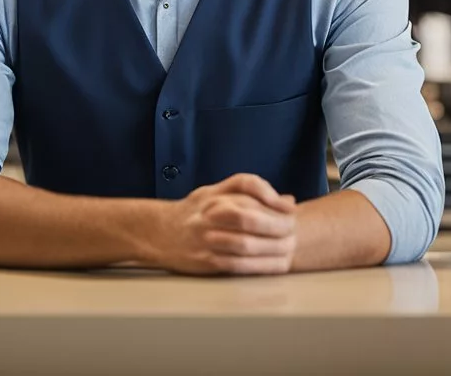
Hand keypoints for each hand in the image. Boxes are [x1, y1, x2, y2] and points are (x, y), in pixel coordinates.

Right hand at [151, 173, 296, 275]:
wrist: (157, 234)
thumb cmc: (194, 213)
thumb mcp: (216, 193)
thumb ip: (251, 193)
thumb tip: (288, 202)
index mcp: (213, 194)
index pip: (245, 185)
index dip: (271, 195)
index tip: (290, 208)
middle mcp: (207, 213)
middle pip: (246, 215)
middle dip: (276, 225)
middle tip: (292, 231)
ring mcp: (204, 238)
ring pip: (243, 243)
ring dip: (271, 249)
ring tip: (287, 250)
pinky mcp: (203, 261)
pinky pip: (235, 265)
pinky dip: (258, 265)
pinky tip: (272, 264)